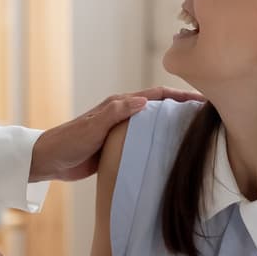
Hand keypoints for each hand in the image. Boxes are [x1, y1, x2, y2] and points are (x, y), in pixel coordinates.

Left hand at [29, 87, 201, 181]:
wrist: (49, 160)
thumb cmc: (69, 141)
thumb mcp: (93, 126)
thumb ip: (116, 112)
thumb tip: (144, 101)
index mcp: (119, 104)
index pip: (157, 95)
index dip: (180, 96)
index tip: (202, 100)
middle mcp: (123, 113)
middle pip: (160, 107)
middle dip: (182, 108)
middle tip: (207, 117)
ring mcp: (122, 130)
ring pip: (154, 124)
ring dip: (173, 126)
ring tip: (197, 134)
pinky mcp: (118, 146)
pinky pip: (145, 141)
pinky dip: (160, 142)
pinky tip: (171, 154)